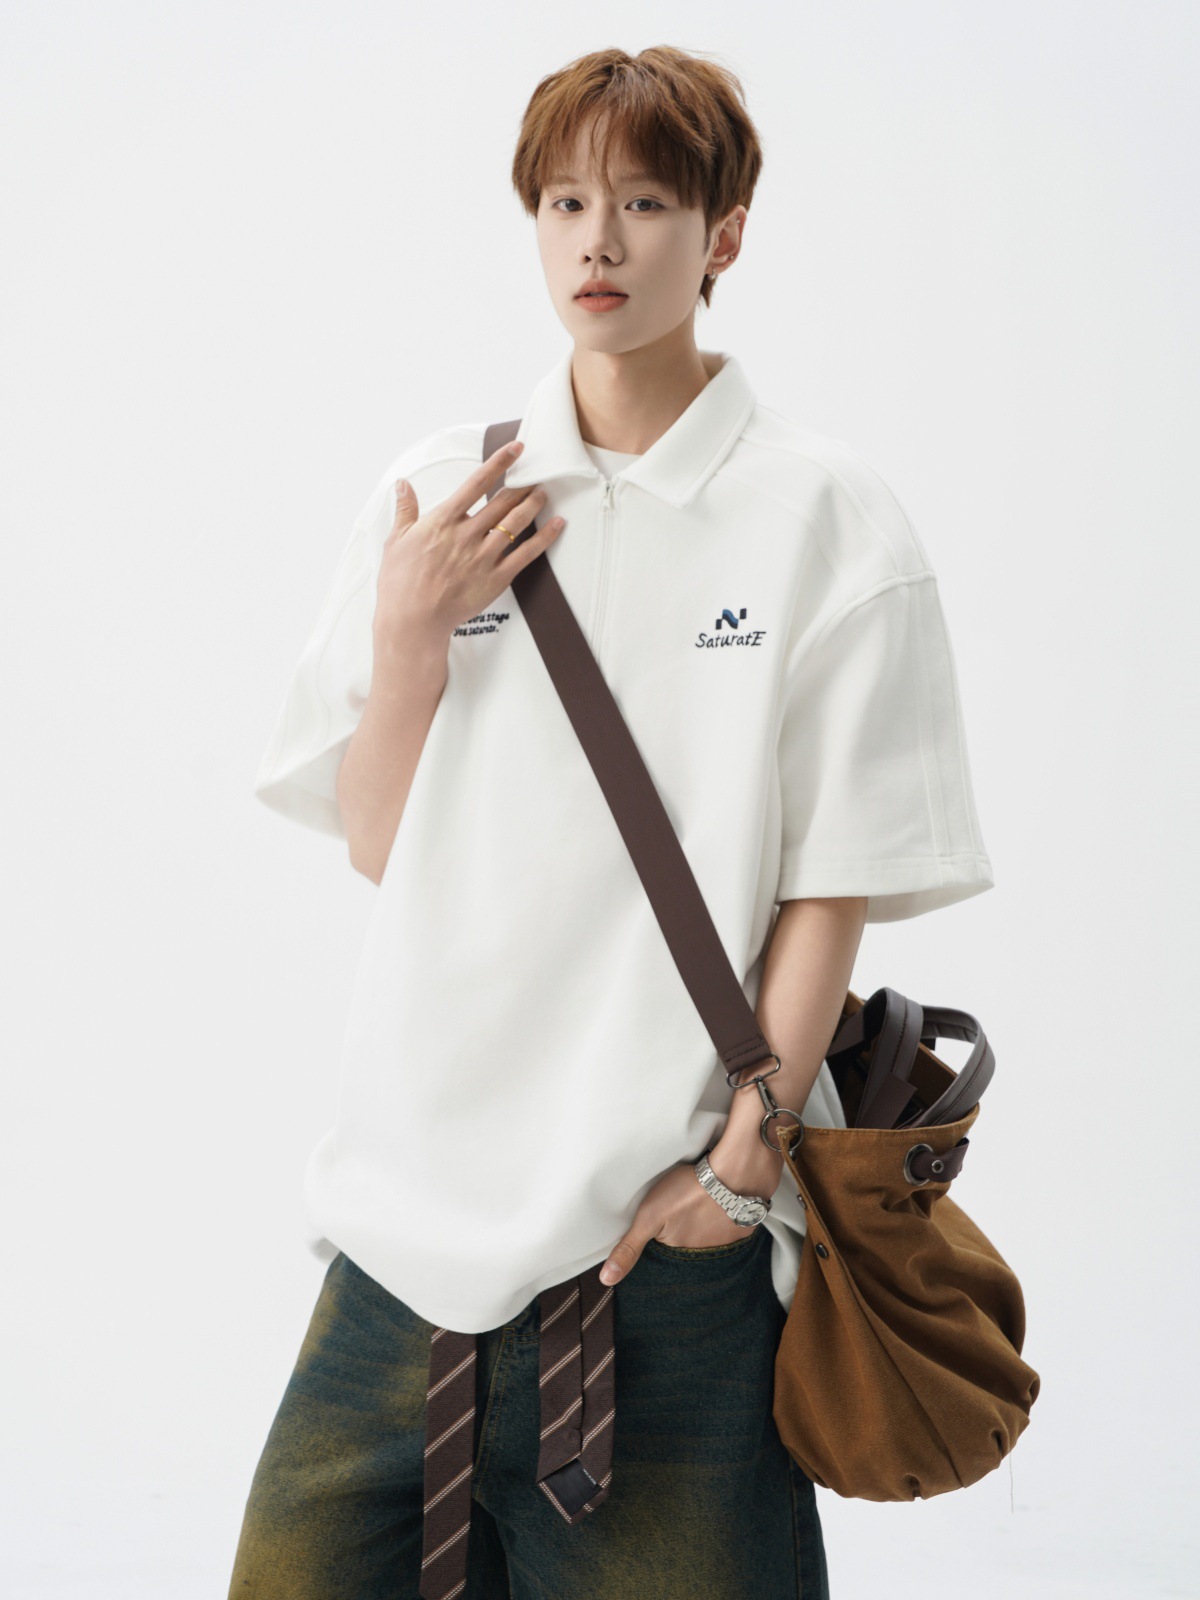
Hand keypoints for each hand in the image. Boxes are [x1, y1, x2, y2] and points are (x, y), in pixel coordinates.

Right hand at [373, 439, 565, 652]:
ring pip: (517, 523)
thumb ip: (405, 510)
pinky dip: (545, 538)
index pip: (476, 483)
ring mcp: (484, 557)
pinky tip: (557, 525)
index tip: (515, 449)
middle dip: (522, 485)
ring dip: (534, 504)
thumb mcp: (396, 541)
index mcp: (442, 521)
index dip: (499, 462)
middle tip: (536, 473)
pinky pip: (527, 554)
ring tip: (544, 492)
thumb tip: (403, 485)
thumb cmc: (400, 583)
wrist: (413, 620)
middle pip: (502, 502)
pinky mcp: (496, 578)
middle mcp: (467, 535)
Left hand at [597, 1158, 765, 1286]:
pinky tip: (720, 1205)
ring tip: (700, 1207)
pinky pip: (731, 1230)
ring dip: (706, 1227)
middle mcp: (707, 1256)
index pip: (666, 1255)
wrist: (736, 1172)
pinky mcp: (745, 1228)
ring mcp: (728, 1243)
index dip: (662, 1239)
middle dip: (685, 1234)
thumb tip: (606, 1280)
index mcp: (681, 1254)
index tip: (664, 1225)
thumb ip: (629, 1248)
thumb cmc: (689, 1191)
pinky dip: (725, 1220)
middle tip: (683, 1212)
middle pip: (689, 1248)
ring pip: (711, 1239)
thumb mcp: (649, 1217)